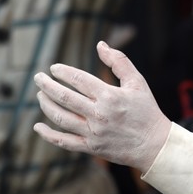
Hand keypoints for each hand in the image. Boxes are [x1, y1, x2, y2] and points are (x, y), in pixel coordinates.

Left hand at [33, 41, 172, 171]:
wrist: (155, 145)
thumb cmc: (146, 110)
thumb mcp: (137, 82)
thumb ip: (118, 61)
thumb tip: (100, 45)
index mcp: (109, 96)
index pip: (79, 80)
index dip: (63, 72)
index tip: (53, 68)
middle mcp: (99, 114)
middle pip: (65, 97)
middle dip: (47, 85)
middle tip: (37, 78)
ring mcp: (93, 133)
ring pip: (61, 118)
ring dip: (46, 105)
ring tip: (39, 95)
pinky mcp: (91, 148)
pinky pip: (64, 142)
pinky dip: (48, 135)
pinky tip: (38, 126)